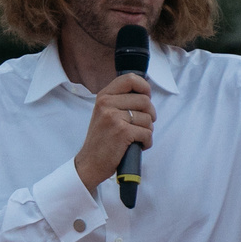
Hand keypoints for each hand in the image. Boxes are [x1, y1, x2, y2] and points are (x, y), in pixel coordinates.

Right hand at [75, 72, 154, 190]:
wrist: (90, 163)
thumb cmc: (102, 140)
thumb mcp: (104, 113)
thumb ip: (120, 101)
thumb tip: (146, 93)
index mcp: (104, 96)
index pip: (130, 79)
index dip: (144, 87)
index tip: (146, 97)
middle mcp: (107, 104)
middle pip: (145, 100)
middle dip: (150, 115)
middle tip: (143, 125)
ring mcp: (113, 117)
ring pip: (148, 118)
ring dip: (148, 131)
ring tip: (136, 138)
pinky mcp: (122, 132)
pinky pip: (147, 132)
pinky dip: (146, 142)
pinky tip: (137, 146)